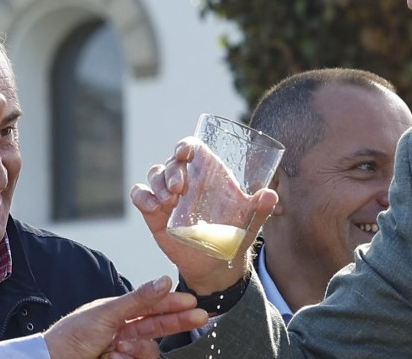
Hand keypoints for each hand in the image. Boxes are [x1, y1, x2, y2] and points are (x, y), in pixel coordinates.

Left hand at [43, 275, 206, 358]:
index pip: (152, 305)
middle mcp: (125, 331)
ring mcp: (124, 351)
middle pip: (159, 326)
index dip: (173, 303)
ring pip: (150, 349)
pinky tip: (113, 358)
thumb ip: (138, 299)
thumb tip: (164, 281)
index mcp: (120, 312)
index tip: (192, 302)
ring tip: (119, 348)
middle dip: (178, 322)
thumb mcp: (107, 313)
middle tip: (199, 317)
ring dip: (139, 348)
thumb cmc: (72, 335)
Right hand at [131, 137, 276, 294]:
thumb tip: (271, 195)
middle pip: (172, 162)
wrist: (215, 265)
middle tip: (180, 189)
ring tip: (169, 201)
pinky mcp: (154, 211)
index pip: (191, 148)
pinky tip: (153, 208)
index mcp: (207, 173)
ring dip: (158, 183)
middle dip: (173, 171)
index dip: (185, 145)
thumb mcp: (249, 223)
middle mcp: (186, 179)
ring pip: (154, 174)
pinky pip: (140, 194)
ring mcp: (167, 194)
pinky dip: (142, 196)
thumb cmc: (233, 236)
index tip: (184, 153)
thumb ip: (260, 210)